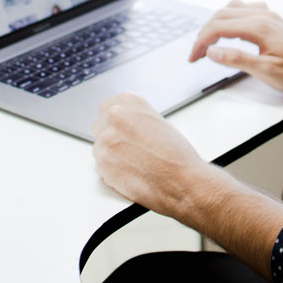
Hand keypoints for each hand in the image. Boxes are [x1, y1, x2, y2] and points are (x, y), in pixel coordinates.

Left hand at [92, 92, 206, 214]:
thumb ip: (135, 119)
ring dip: (111, 156)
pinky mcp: (102, 162)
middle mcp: (115, 115)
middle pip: (100, 126)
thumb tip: (125, 126)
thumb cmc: (177, 155)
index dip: (115, 123)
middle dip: (111, 138)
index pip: (107, 108)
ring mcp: (106, 138)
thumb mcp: (157, 122)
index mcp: (129, 101)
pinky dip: (111, 172)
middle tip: (129, 150)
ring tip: (134, 163)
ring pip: (99, 147)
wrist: (183, 180)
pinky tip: (130, 172)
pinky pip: (100, 166)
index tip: (122, 131)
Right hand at [189, 0, 282, 96]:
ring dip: (217, 21)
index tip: (193, 57)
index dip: (201, 42)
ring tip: (210, 39)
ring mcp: (270, 16)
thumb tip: (212, 51)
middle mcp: (264, 16)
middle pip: (222, 15)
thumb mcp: (266, 72)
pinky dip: (233, 16)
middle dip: (205, 32)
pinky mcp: (275, 21)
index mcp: (259, 27)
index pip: (219, 27)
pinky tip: (234, 27)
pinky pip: (248, 8)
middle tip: (197, 52)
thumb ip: (236, 59)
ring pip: (234, 8)